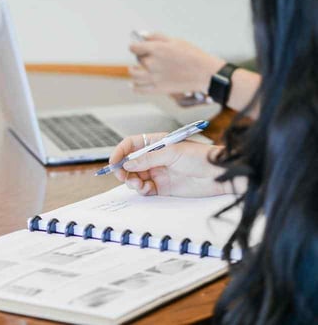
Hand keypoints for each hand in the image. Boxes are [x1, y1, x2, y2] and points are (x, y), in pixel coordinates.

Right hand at [110, 133, 227, 196]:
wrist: (219, 175)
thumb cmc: (201, 157)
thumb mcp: (172, 153)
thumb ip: (148, 159)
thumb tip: (128, 164)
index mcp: (156, 143)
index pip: (131, 144)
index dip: (120, 152)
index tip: (113, 162)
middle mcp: (155, 157)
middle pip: (130, 162)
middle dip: (123, 169)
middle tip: (122, 176)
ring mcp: (158, 172)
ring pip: (135, 177)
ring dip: (131, 181)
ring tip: (137, 183)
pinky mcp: (162, 187)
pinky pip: (144, 189)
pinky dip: (141, 190)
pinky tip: (145, 189)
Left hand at [128, 33, 225, 94]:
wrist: (204, 73)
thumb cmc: (192, 55)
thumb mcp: (175, 41)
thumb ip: (157, 37)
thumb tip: (142, 35)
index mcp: (156, 49)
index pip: (134, 47)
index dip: (135, 46)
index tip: (136, 47)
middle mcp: (152, 63)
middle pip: (137, 60)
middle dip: (140, 57)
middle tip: (147, 57)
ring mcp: (154, 77)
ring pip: (134, 76)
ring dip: (134, 72)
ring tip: (136, 70)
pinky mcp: (158, 89)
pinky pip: (140, 89)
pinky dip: (135, 87)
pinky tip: (134, 85)